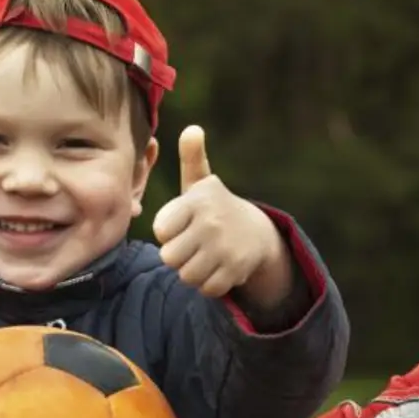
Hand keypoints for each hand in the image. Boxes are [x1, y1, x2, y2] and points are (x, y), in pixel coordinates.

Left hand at [153, 126, 290, 302]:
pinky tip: (217, 267)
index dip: (168, 232)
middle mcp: (211, 223)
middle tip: (192, 244)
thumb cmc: (215, 209)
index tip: (181, 225)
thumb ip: (191, 158)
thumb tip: (192, 129)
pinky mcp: (236, 270)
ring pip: (186, 276)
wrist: (258, 232)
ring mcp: (225, 248)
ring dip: (192, 271)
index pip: (161, 231)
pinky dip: (209, 283)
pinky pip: (206, 288)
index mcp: (198, 201)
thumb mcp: (201, 184)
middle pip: (169, 257)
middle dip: (178, 255)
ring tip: (203, 256)